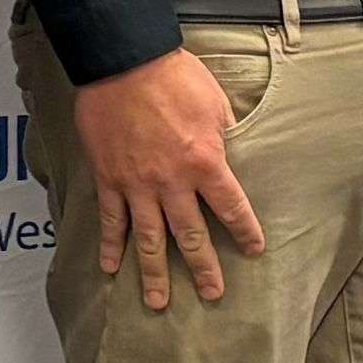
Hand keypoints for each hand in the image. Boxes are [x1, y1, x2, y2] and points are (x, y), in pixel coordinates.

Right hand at [77, 47, 268, 308]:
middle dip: (203, 268)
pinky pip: (111, 220)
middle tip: (213, 294)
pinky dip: (111, 245)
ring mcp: (136, 185)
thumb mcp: (215, 103)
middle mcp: (171, 182)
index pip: (231, 208)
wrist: (123, 60)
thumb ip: (222, 137)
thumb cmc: (174, 76)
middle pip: (190, 235)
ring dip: (154, 274)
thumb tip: (229, 156)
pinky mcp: (108, 179)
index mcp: (204, 163)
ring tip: (158, 302)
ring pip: (149, 239)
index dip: (244, 231)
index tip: (253, 250)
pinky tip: (112, 268)